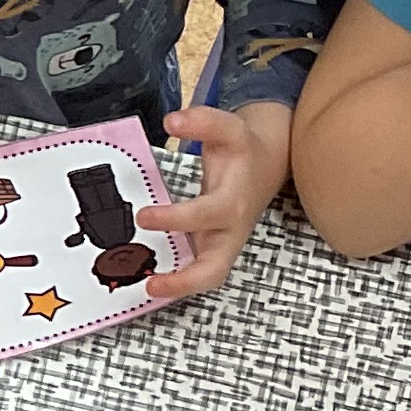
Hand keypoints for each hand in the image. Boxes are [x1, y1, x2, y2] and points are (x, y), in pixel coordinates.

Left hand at [136, 102, 290, 299]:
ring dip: (180, 288)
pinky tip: (144, 278)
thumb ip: (203, 122)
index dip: (177, 218)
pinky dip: (174, 280)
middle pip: (215, 267)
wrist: (266, 164)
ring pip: (208, 278)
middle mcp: (230, 231)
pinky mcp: (212, 250)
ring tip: (146, 289)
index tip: (143, 216)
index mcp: (234, 202)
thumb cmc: (243, 151)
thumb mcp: (228, 129)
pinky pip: (196, 273)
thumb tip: (173, 121)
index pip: (208, 214)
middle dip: (185, 278)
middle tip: (150, 280)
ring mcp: (222, 245)